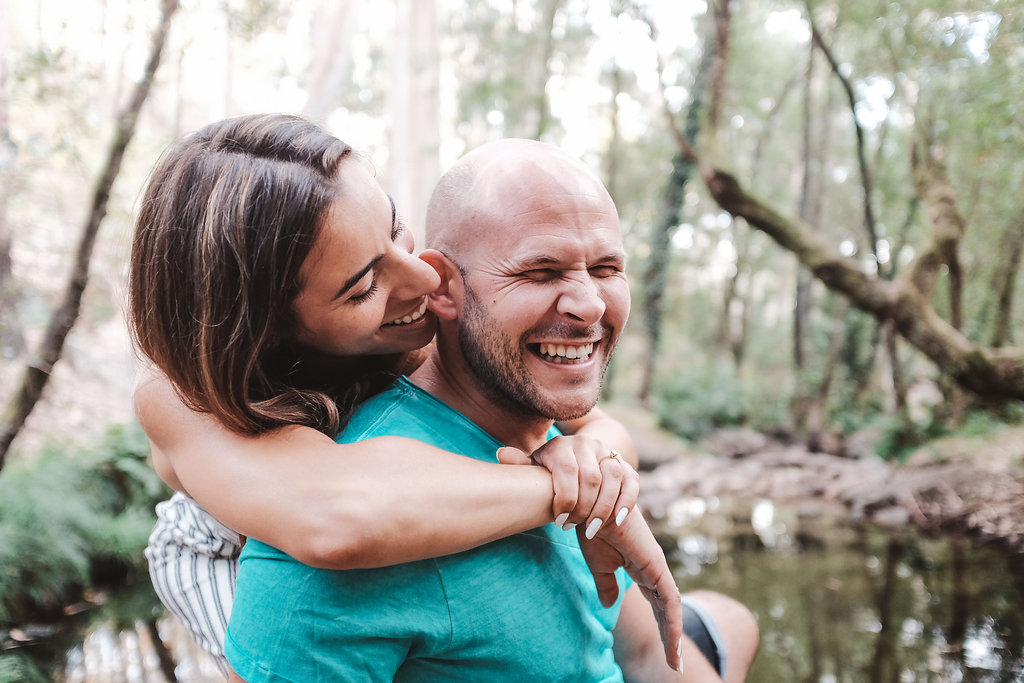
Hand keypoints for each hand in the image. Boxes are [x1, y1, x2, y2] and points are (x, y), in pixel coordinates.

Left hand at [497, 435, 638, 537]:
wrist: (579, 461)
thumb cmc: (550, 473)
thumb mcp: (535, 469)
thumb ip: (520, 465)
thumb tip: (501, 453)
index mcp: (561, 445)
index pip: (568, 471)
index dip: (565, 499)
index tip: (558, 521)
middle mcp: (587, 444)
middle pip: (592, 477)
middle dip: (583, 507)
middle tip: (573, 527)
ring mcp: (609, 453)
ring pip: (613, 478)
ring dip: (604, 508)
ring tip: (591, 529)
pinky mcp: (627, 466)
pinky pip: (632, 482)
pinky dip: (626, 502)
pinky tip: (616, 521)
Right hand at [577, 507, 682, 671]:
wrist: (591, 505)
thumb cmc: (592, 528)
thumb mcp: (599, 564)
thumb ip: (607, 584)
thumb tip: (610, 604)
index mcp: (641, 569)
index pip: (656, 605)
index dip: (661, 628)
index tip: (666, 652)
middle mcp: (652, 569)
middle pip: (665, 611)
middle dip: (670, 638)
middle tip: (675, 664)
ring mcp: (656, 567)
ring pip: (671, 609)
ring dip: (673, 635)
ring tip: (675, 661)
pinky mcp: (655, 564)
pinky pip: (668, 599)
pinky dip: (672, 620)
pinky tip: (671, 638)